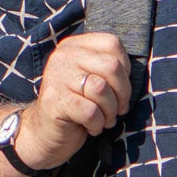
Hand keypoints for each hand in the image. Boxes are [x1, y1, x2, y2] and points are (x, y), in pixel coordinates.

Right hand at [15, 33, 131, 171]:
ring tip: (103, 120)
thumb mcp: (92, 79)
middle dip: (122, 93)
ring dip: (110, 112)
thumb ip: (108, 68)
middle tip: (117, 109)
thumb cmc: (77, 106)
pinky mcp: (54, 101)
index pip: (112, 44)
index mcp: (74, 46)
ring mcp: (56, 77)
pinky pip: (90, 111)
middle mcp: (63, 56)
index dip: (124, 70)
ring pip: (102, 89)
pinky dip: (97, 124)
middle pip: (111, 66)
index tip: (118, 88)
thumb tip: (131, 71)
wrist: (45, 133)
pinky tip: (91, 127)